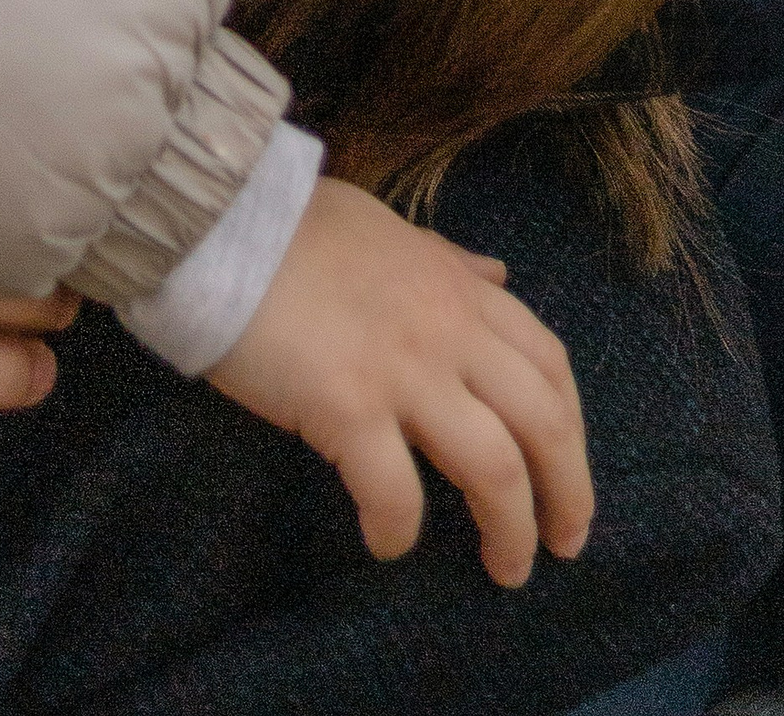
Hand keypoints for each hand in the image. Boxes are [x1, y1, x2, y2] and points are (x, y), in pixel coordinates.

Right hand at [207, 174, 592, 586]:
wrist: (212, 217)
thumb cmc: (286, 220)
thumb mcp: (382, 225)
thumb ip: (442, 257)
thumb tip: (493, 273)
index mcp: (456, 287)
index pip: (548, 363)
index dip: (570, 427)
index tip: (566, 470)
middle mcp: (447, 330)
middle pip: (544, 425)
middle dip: (567, 494)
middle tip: (560, 543)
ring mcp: (401, 371)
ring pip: (495, 469)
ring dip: (509, 530)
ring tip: (503, 567)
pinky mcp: (347, 407)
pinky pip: (396, 492)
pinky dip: (399, 531)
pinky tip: (386, 543)